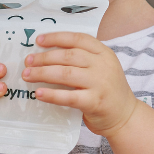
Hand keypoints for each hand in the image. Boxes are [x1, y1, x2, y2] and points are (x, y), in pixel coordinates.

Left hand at [21, 31, 137, 137]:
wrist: (126, 115)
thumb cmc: (107, 90)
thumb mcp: (101, 68)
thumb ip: (82, 60)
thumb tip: (46, 55)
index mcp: (103, 53)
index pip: (78, 39)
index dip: (56, 38)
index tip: (38, 40)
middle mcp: (103, 65)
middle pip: (68, 55)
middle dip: (44, 57)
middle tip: (28, 61)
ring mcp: (100, 83)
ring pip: (66, 73)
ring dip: (43, 73)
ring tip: (27, 75)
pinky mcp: (95, 102)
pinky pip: (69, 96)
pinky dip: (52, 94)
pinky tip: (38, 93)